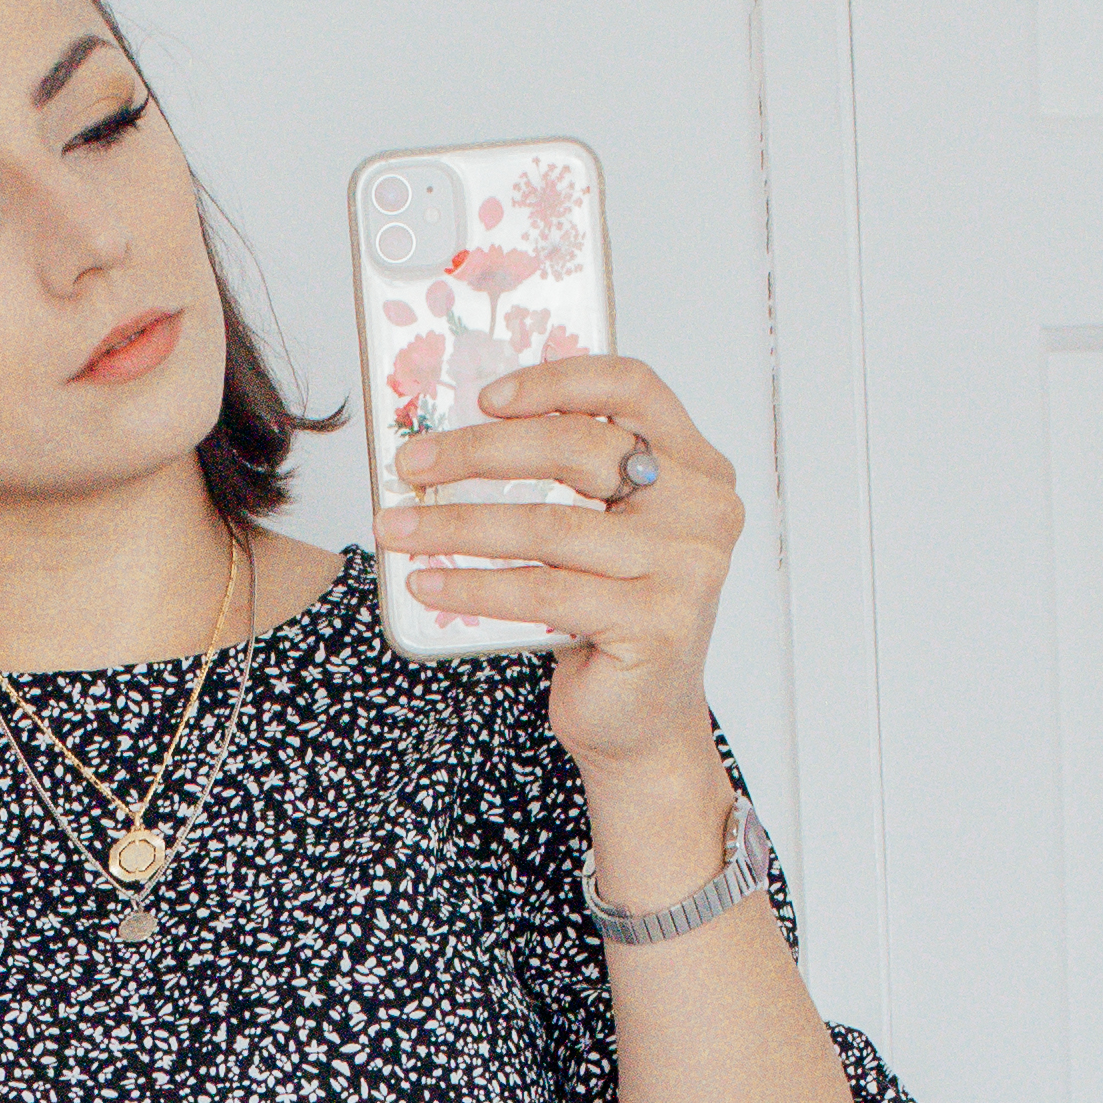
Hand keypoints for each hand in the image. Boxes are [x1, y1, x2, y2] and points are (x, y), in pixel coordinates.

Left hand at [381, 350, 742, 788]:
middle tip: (413, 464)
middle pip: (579, 448)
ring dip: (458, 525)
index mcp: (695, 466)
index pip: (632, 387)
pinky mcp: (656, 622)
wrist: (641, 722)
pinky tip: (429, 584)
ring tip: (398, 529)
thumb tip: (451, 438)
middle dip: (480, 451)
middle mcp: (703, 508)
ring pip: (549, 524)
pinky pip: (542, 591)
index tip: (485, 397)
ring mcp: (687, 566)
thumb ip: (564, 481)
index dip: (556, 380)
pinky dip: (474, 587)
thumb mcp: (596, 534)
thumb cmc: (609, 617)